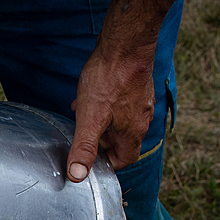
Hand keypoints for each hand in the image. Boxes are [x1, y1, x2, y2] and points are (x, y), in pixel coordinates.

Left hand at [65, 0, 194, 182]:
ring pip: (119, 120)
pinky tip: (88, 96)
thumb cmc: (109, 80)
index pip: (126, 158)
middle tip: (81, 134)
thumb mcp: (90, 119)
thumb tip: (77, 176)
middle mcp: (142, 117)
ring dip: (100, 121)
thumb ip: (84, 148)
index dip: (108, 162)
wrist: (125, 44)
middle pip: (122, 139)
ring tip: (81, 114)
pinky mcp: (136, 85)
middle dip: (101, 140)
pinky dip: (104, 105)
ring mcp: (141, 100)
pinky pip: (120, 103)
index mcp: (134, 131)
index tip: (91, 159)